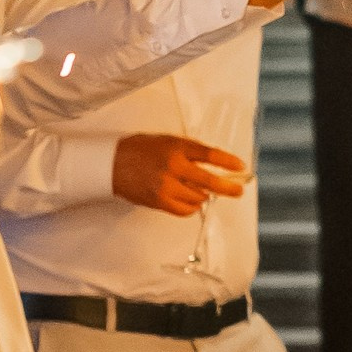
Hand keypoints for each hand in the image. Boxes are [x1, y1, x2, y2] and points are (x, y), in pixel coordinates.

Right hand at [111, 133, 245, 214]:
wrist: (111, 163)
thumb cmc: (140, 149)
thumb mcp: (168, 141)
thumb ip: (189, 151)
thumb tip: (214, 164)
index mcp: (176, 148)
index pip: (209, 154)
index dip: (228, 162)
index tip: (240, 167)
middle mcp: (173, 167)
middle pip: (209, 181)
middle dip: (228, 188)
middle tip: (238, 190)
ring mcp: (166, 186)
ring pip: (198, 197)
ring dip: (204, 195)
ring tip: (203, 191)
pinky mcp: (159, 201)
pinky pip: (184, 210)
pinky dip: (192, 207)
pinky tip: (192, 201)